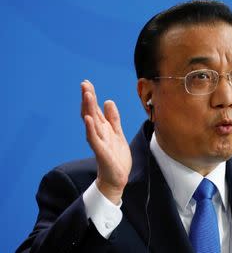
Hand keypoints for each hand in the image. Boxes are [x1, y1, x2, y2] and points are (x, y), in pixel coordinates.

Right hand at [81, 80, 130, 203]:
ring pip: (91, 122)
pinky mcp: (101, 151)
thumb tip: (108, 101)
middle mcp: (98, 133)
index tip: (87, 83)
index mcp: (103, 128)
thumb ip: (113, 119)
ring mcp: (98, 141)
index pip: (95, 109)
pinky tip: (88, 119)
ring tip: (86, 95)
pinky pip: (94, 138)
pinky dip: (90, 128)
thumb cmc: (116, 157)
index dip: (91, 96)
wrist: (117, 178)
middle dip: (88, 98)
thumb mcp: (117, 133)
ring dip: (88, 108)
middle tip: (84, 84)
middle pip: (91, 112)